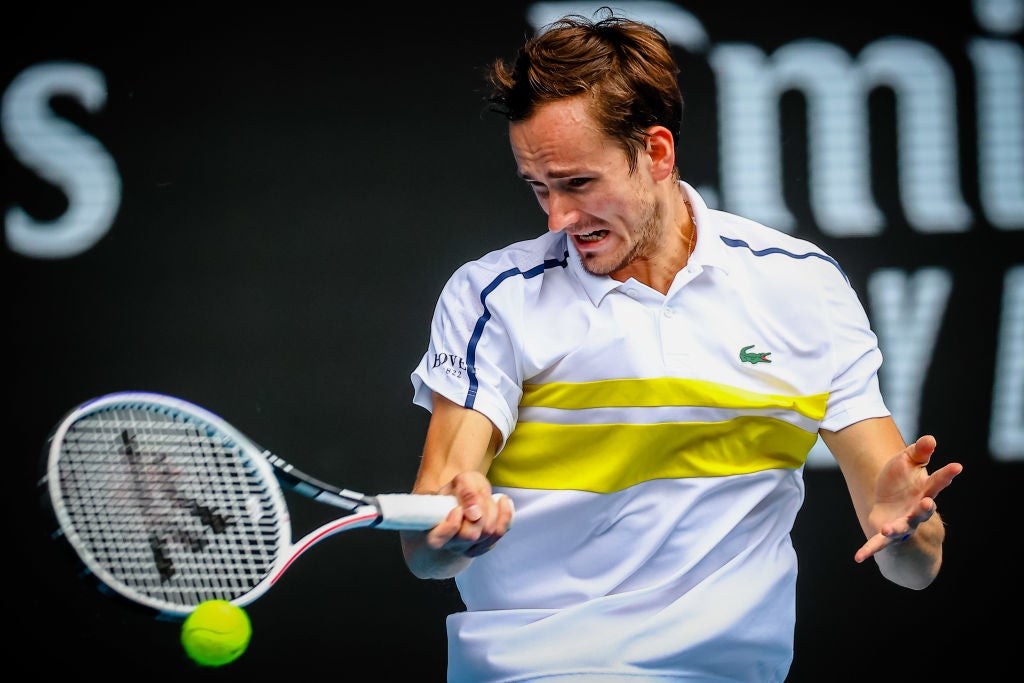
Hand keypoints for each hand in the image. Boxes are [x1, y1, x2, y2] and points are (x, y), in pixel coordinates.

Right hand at [425, 471, 514, 557]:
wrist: (469, 491)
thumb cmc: (461, 488)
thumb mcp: (461, 481)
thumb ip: (466, 493)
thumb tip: (475, 514)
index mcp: (434, 530)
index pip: (438, 540)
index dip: (452, 525)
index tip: (458, 508)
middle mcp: (451, 544)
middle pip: (470, 535)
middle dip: (480, 511)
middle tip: (480, 494)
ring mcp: (469, 547)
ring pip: (488, 534)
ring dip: (493, 511)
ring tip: (490, 496)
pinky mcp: (486, 545)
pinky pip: (500, 533)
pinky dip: (505, 515)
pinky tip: (503, 502)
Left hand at [854, 435, 962, 562]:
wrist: (889, 502)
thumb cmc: (901, 480)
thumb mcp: (907, 461)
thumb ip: (919, 452)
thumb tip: (930, 438)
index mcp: (924, 491)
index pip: (937, 482)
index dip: (947, 474)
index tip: (957, 466)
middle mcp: (916, 509)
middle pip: (924, 509)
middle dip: (926, 508)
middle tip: (928, 503)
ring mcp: (903, 523)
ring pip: (903, 527)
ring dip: (896, 529)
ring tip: (888, 529)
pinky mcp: (886, 532)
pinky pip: (878, 543)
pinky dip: (869, 550)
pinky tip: (858, 557)